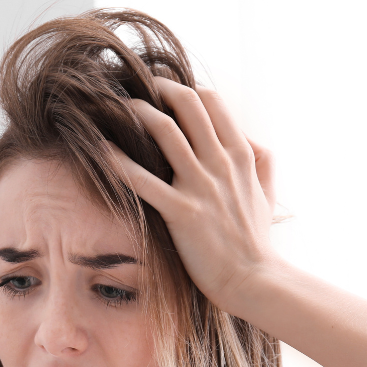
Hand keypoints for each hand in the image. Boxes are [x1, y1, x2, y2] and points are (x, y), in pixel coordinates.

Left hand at [107, 77, 280, 314]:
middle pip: (187, 105)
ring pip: (165, 131)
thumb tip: (249, 138)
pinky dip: (118, 161)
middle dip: (157, 89)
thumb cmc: (255, 240)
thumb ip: (261, 161)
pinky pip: (143, 180)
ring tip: (114, 108)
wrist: (254, 280)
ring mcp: (201, 187)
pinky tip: (98, 149)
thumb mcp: (267, 193)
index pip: (212, 102)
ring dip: (138, 113)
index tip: (165, 89)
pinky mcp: (182, 213)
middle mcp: (221, 164)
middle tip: (134, 86)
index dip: (185, 88)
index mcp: (241, 155)